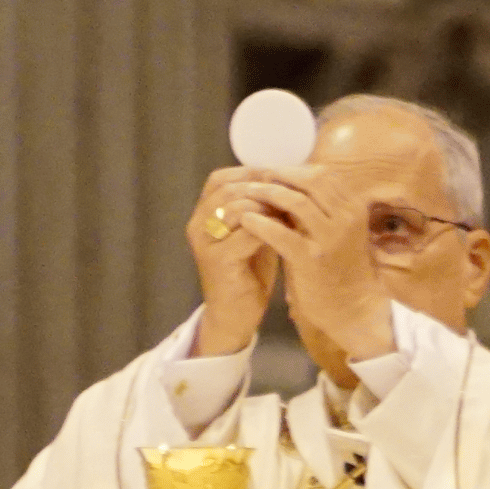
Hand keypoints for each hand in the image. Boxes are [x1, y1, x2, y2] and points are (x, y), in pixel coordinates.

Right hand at [184, 166, 279, 355]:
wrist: (236, 316)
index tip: (282, 177)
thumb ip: (259, 208)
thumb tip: (285, 179)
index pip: (220, 178)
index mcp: (202, 214)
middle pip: (229, 189)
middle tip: (292, 193)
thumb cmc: (247, 272)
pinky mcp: (218, 261)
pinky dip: (271, 229)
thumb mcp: (252, 232)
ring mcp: (205, 243)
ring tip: (292, 212)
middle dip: (264, 188)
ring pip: (237, 207)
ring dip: (269, 207)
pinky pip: (247, 233)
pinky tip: (288, 232)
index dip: (251, 173)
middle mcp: (197, 225)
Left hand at [235, 170, 394, 361]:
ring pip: (297, 201)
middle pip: (311, 180)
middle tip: (257, 178)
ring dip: (268, 193)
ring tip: (247, 194)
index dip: (294, 169)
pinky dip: (261, 223)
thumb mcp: (337, 231)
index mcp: (353, 208)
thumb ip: (320, 208)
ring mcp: (331, 238)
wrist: (351, 307)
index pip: (323, 174)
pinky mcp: (312, 259)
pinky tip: (246, 220)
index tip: (273, 172)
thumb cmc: (339, 267)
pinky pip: (282, 233)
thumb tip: (290, 183)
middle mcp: (346, 218)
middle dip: (281, 175)